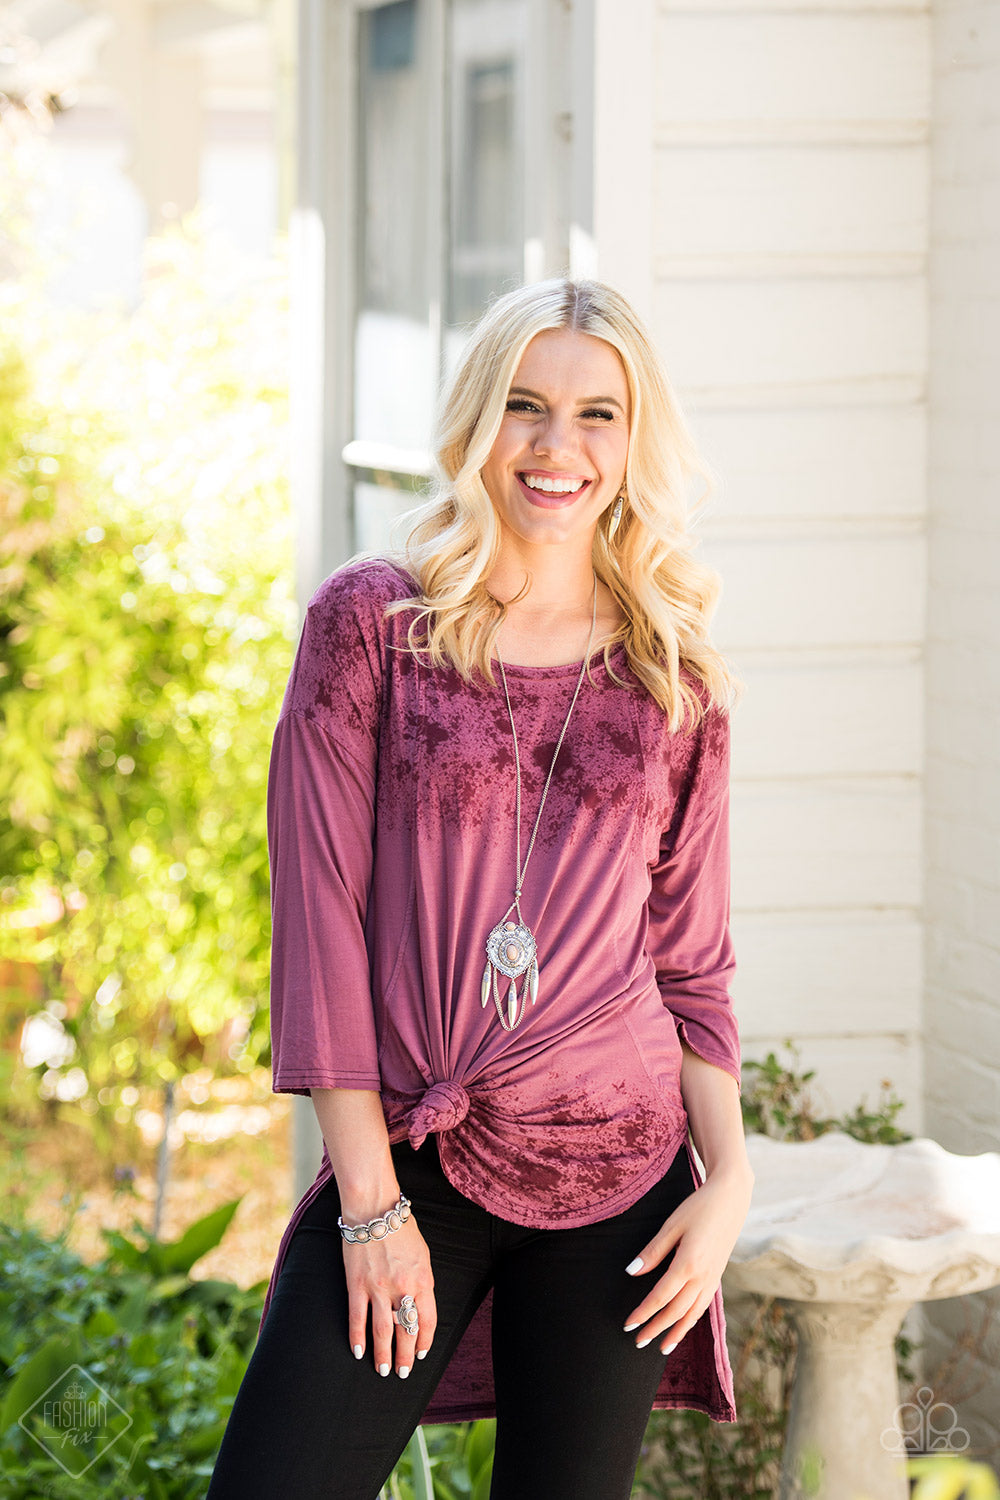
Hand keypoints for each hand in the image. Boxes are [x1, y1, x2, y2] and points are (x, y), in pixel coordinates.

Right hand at [343, 1217, 436, 1378]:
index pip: (427, 1320)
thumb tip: (419, 1304)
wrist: (374, 1208)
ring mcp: (379, 1288)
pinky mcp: (356, 1285)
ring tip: (383, 1370)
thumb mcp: (422, 1253)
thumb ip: (422, 1280)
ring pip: (384, 1331)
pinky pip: (358, 1318)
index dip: (425, 1341)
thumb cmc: (400, 1227)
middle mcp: (403, 1287)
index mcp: (423, 1279)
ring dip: (384, 1354)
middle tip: (402, 1372)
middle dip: (405, 1355)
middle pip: (406, 1330)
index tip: (421, 1354)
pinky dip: (357, 1338)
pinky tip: (359, 1352)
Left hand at [624, 1163, 752, 1352]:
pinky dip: (691, 1320)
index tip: (628, 1325)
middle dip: (656, 1329)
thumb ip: (652, 1251)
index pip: (660, 1297)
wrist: (731, 1199)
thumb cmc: (698, 1208)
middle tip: (638, 1343)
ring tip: (662, 1348)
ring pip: (692, 1314)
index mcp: (688, 1263)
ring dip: (676, 1332)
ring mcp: (712, 1278)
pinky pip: (703, 1306)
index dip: (643, 1313)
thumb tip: (631, 1272)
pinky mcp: (717, 1276)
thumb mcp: (671, 1225)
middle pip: (675, 1311)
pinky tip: (683, 1326)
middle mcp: (702, 1276)